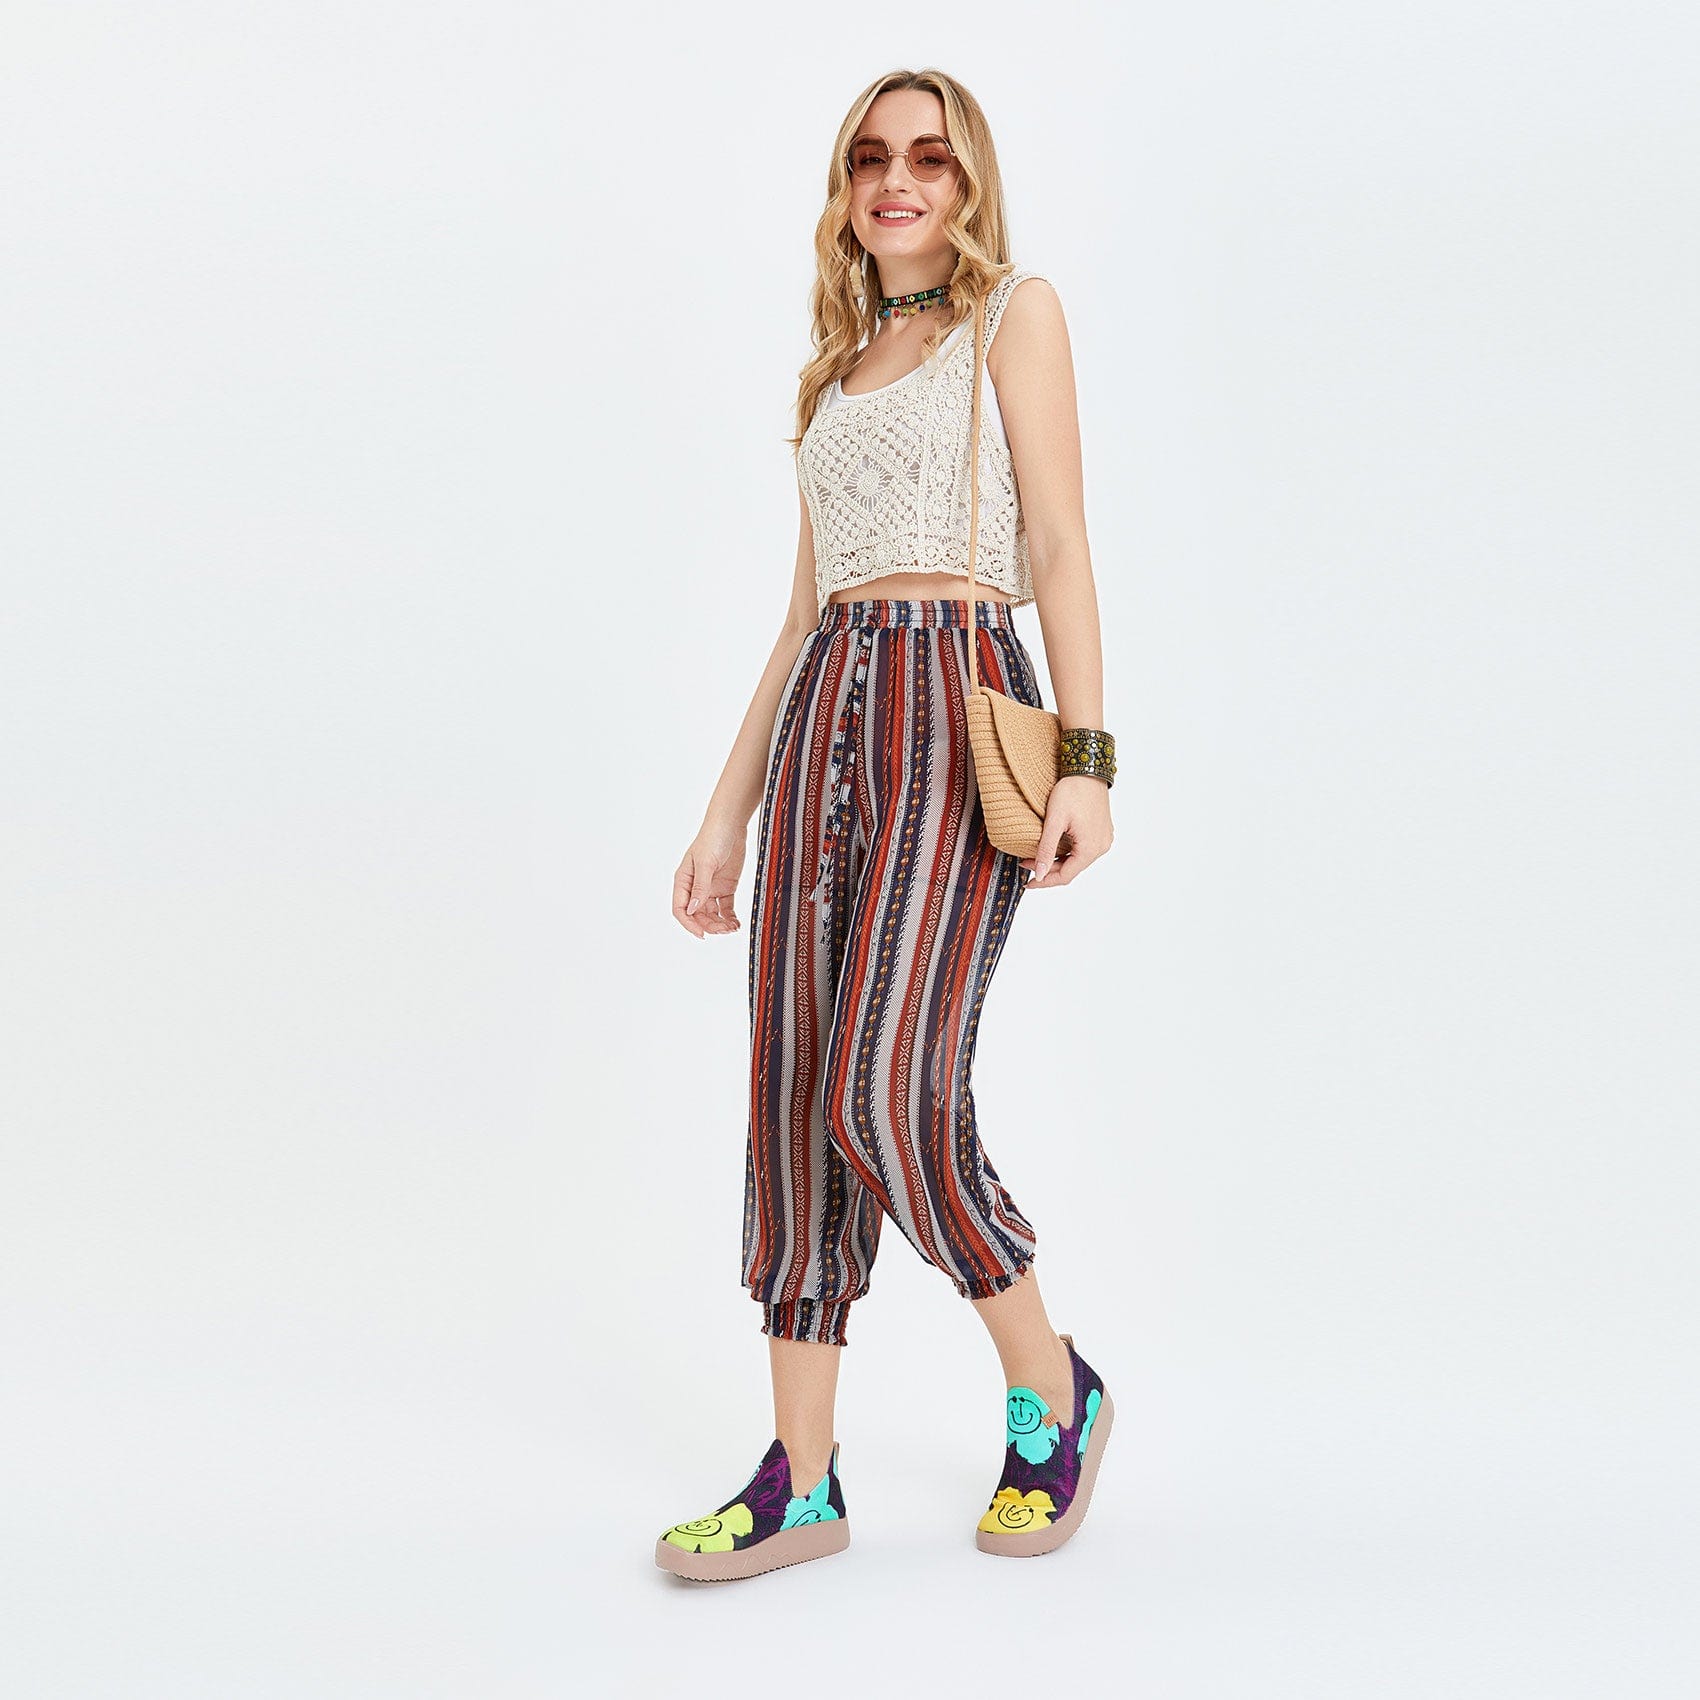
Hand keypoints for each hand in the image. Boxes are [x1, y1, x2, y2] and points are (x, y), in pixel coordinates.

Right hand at [673, 821, 746, 938]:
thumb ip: (700, 887)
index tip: (702, 933)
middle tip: (723, 930)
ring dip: (720, 924)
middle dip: (709, 925)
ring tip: (732, 927)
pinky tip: (735, 923)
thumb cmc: (712, 838)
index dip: (689, 923)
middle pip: (698, 915)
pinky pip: (725, 908)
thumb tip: (693, 909)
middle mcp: (695, 887)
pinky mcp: (725, 887)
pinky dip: (730, 918)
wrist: (731, 826)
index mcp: (684, 881)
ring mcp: (711, 888)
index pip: (681, 909)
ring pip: (712, 914)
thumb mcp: (705, 863)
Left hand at [1018, 775, 1112, 888]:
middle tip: (1026, 863)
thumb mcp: (1054, 821)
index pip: (1065, 876)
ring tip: (1036, 855)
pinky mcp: (1101, 831)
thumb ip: (1047, 849)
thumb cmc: (1073, 790)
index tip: (1028, 882)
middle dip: (1048, 869)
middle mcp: (1101, 847)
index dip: (1045, 881)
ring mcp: (1103, 839)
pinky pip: (1083, 850)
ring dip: (1057, 861)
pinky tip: (1053, 846)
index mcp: (1091, 848)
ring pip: (1077, 860)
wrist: (1088, 769)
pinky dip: (1067, 852)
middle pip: (1072, 869)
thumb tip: (1040, 874)